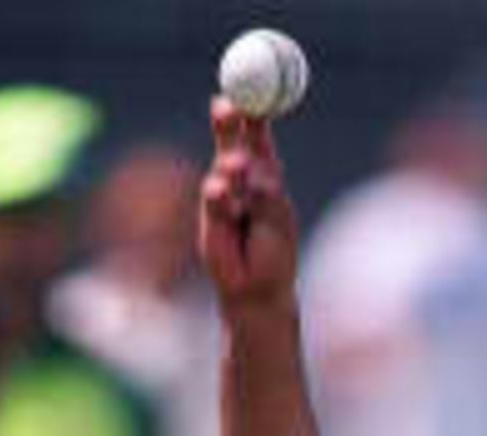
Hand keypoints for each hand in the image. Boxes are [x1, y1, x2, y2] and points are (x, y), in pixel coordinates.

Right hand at [199, 99, 299, 318]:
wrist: (259, 291)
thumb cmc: (274, 254)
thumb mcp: (277, 217)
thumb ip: (264, 192)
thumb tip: (252, 165)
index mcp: (265, 174)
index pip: (258, 137)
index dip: (255, 115)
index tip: (255, 93)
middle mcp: (242, 180)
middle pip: (233, 141)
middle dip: (228, 121)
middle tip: (226, 105)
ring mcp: (223, 196)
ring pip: (224, 167)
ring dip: (231, 164)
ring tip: (238, 168)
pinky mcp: (209, 216)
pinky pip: (214, 196)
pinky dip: (221, 194)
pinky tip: (224, 196)